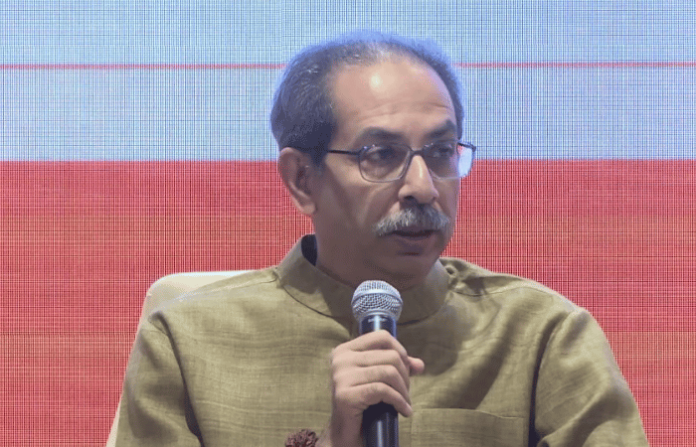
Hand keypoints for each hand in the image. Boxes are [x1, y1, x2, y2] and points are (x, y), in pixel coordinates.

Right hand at [318, 330, 424, 446]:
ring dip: (404, 391)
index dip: (400, 350)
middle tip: (406, 392)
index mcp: (345, 350)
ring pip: (389, 372)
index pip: (381, 337)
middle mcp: (340, 360)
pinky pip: (383, 391)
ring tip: (405, 402)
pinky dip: (399, 401)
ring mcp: (341, 377)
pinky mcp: (346, 395)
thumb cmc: (362, 405)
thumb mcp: (379, 380)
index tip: (407, 368)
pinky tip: (404, 411)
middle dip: (405, 376)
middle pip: (390, 356)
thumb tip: (419, 364)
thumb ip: (396, 368)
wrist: (345, 434)